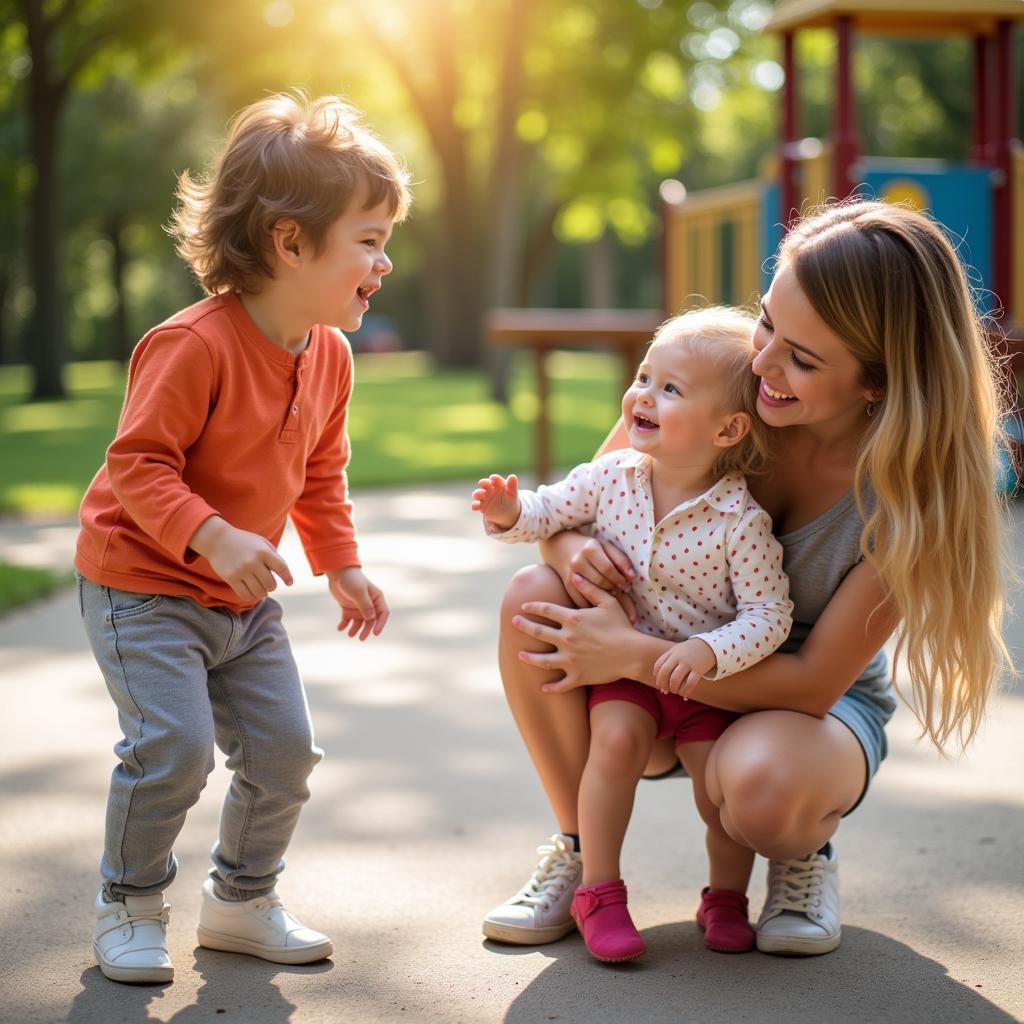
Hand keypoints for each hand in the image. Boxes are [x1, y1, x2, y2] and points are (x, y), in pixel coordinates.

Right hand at [189, 516, 291, 601]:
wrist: (218, 539)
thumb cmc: (244, 542)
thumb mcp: (261, 543)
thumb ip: (274, 556)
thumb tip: (284, 574)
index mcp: (263, 551)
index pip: (282, 568)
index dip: (287, 577)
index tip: (289, 583)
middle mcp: (253, 561)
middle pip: (271, 584)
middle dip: (272, 586)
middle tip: (269, 584)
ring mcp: (241, 570)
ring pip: (259, 592)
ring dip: (262, 593)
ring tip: (260, 589)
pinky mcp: (231, 578)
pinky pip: (245, 595)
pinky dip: (250, 596)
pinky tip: (250, 591)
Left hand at [327, 566, 388, 639]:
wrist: (337, 572)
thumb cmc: (351, 579)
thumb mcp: (359, 592)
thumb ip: (365, 605)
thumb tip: (371, 618)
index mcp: (376, 598)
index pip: (383, 613)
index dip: (380, 624)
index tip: (375, 633)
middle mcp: (369, 604)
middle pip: (371, 620)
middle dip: (367, 630)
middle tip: (361, 638)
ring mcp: (358, 606)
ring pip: (359, 622)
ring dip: (356, 629)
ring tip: (350, 634)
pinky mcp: (348, 608)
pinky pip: (348, 619)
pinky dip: (344, 624)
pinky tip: (340, 628)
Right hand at [471, 473, 519, 529]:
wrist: (506, 512)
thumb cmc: (510, 500)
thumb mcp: (513, 494)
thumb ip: (512, 485)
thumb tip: (512, 476)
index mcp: (497, 483)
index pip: (495, 479)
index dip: (494, 478)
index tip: (493, 478)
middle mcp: (489, 488)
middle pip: (484, 483)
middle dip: (483, 483)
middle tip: (483, 483)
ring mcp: (484, 496)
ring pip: (478, 493)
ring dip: (477, 493)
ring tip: (478, 495)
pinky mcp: (481, 505)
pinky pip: (476, 505)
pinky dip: (475, 505)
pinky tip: (475, 507)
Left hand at [511, 572, 636, 692]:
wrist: (632, 653)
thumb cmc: (622, 626)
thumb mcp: (608, 602)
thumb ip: (590, 588)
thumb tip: (574, 576)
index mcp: (573, 619)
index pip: (546, 610)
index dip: (533, 607)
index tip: (523, 606)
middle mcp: (567, 639)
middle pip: (538, 632)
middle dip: (524, 626)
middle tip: (513, 622)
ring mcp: (570, 659)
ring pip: (542, 660)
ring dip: (529, 657)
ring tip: (519, 654)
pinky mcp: (577, 676)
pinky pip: (560, 684)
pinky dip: (550, 687)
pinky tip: (542, 687)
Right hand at [540, 533, 637, 621]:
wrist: (563, 547)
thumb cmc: (591, 548)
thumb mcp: (606, 546)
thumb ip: (620, 559)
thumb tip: (633, 576)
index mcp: (590, 549)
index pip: (608, 568)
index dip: (620, 577)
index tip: (626, 581)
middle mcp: (578, 561)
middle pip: (601, 582)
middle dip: (614, 587)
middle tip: (619, 588)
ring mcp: (571, 574)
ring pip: (592, 592)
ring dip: (605, 596)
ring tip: (611, 594)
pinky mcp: (567, 585)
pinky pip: (582, 600)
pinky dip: (593, 603)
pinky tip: (600, 603)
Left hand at [653, 638, 716, 697]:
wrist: (709, 645)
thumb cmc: (690, 652)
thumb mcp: (678, 651)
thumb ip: (668, 663)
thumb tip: (660, 682)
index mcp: (672, 652)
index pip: (658, 665)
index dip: (657, 677)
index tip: (659, 684)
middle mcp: (678, 657)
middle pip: (664, 672)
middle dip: (663, 684)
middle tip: (665, 691)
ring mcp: (688, 663)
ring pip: (675, 679)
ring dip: (673, 688)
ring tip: (675, 691)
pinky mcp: (698, 669)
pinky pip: (690, 683)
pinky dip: (686, 692)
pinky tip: (685, 696)